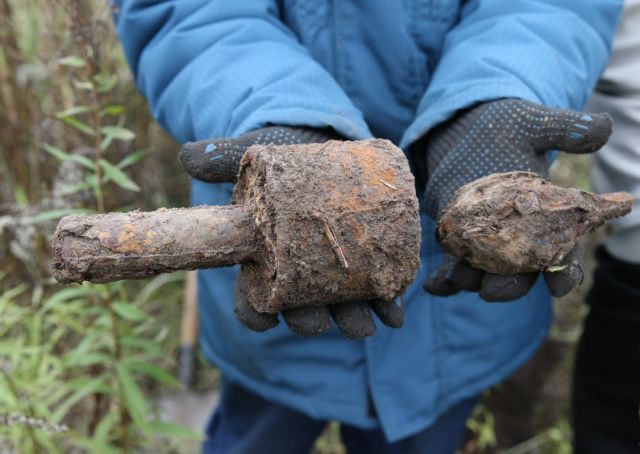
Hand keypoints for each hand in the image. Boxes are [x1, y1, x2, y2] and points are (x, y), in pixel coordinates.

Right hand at [179, 126, 403, 338]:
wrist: (329, 148)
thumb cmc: (285, 160)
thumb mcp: (256, 157)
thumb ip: (224, 157)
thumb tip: (189, 158)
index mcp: (265, 259)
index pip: (252, 298)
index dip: (255, 314)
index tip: (264, 320)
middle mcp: (300, 273)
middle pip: (301, 309)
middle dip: (311, 321)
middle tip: (319, 323)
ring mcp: (334, 271)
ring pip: (341, 306)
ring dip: (354, 319)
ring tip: (367, 323)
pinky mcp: (366, 260)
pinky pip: (376, 290)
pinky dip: (386, 302)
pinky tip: (395, 311)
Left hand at [422, 99, 611, 300]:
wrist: (466, 130)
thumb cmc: (506, 127)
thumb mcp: (534, 125)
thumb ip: (566, 130)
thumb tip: (603, 129)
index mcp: (549, 220)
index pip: (565, 255)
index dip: (565, 274)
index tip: (559, 286)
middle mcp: (521, 239)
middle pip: (521, 275)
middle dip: (508, 287)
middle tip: (492, 291)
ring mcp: (489, 243)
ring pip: (484, 274)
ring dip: (471, 280)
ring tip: (458, 278)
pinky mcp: (460, 240)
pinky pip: (454, 267)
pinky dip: (443, 282)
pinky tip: (432, 286)